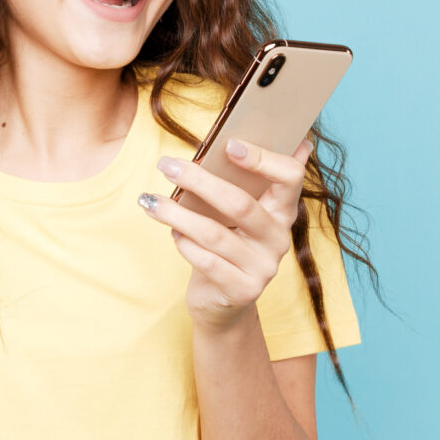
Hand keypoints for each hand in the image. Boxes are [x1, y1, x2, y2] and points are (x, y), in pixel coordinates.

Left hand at [138, 137, 313, 331]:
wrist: (224, 302)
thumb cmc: (227, 243)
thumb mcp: (237, 213)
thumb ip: (243, 180)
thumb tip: (240, 137)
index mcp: (282, 210)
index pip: (290, 177)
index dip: (263, 159)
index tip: (229, 144)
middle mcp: (278, 238)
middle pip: (240, 203)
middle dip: (198, 180)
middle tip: (166, 165)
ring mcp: (263, 266)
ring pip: (214, 234)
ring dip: (176, 214)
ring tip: (150, 201)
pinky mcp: (242, 290)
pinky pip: (207, 261)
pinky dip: (184, 244)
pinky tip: (171, 233)